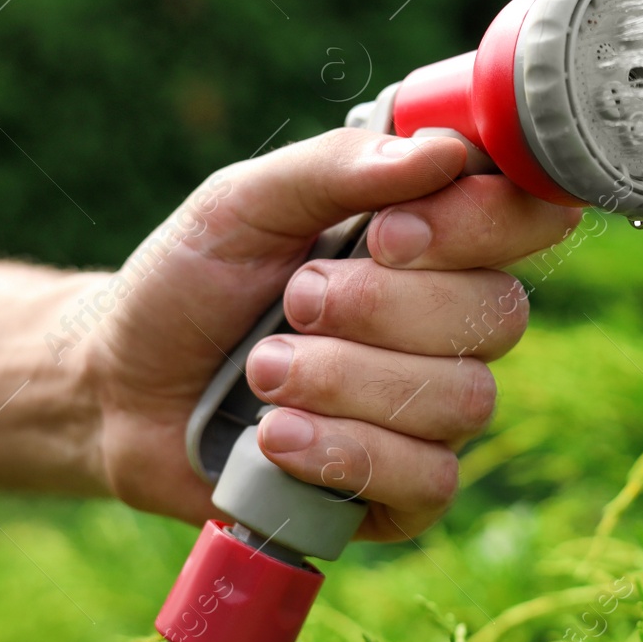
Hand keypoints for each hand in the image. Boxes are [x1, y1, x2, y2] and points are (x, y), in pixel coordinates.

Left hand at [82, 128, 581, 540]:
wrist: (118, 387)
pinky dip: (346, 454)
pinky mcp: (403, 490)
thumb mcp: (243, 201)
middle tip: (293, 301)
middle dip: (381, 310)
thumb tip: (443, 151)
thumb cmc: (189, 282)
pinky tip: (276, 439)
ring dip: (346, 382)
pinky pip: (430, 480)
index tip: (387, 234)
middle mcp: (449, 322)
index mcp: (430, 239)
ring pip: (463, 400)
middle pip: (499, 315)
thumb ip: (337, 168)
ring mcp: (432, 410)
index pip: (524, 219)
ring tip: (262, 372)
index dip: (476, 226)